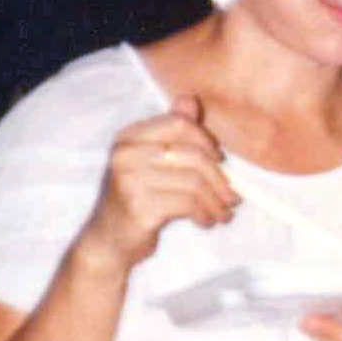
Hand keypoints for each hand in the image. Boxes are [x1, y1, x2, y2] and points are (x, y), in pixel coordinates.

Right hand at [81, 97, 236, 270]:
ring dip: (217, 202)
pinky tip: (206, 221)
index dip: (207, 141)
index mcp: (129, 137)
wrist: (108, 240)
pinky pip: (189, 204)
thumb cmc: (138, 199)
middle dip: (221, 179)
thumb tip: (190, 100)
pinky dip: (206, 214)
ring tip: (222, 214)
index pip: (179, 123)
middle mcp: (125, 154)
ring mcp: (129, 180)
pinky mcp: (139, 206)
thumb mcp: (153, 163)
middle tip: (232, 198)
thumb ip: (172, 132)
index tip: (220, 161)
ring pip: (195, 182)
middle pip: (193, 154)